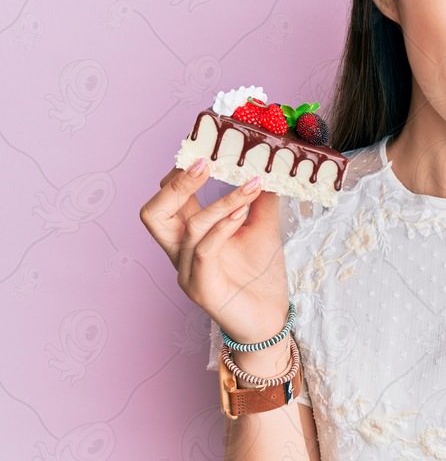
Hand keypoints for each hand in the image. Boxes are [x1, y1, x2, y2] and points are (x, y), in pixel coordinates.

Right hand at [139, 160, 289, 341]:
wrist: (272, 319)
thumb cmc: (261, 275)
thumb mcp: (262, 227)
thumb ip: (260, 198)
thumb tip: (270, 165)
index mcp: (189, 235)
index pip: (169, 197)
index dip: (182, 171)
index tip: (208, 146)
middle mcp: (180, 252)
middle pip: (153, 213)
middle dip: (176, 183)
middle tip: (205, 161)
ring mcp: (187, 272)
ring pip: (187, 228)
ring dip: (220, 202)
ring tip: (250, 186)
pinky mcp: (201, 288)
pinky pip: (203, 251)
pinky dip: (222, 227)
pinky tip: (243, 214)